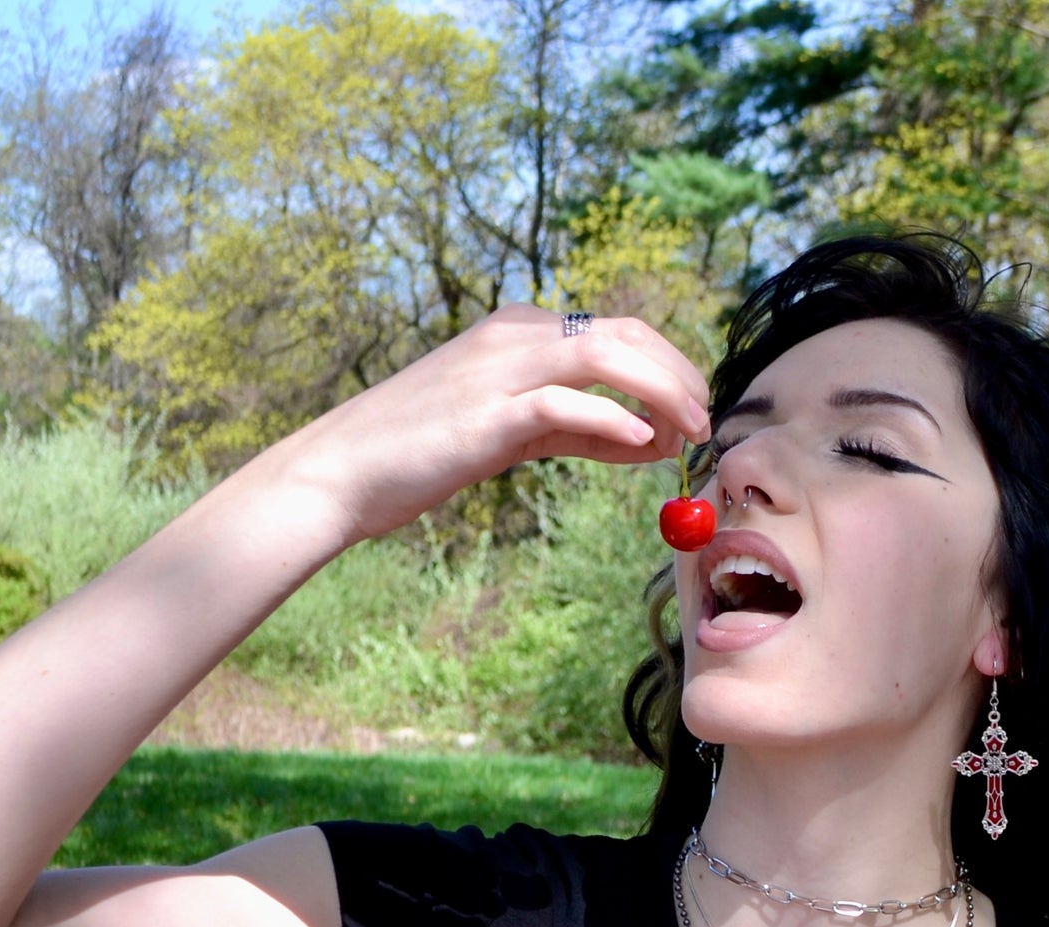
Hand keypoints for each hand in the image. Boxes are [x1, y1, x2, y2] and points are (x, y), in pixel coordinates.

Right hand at [300, 305, 711, 540]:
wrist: (341, 473)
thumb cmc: (420, 456)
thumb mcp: (510, 433)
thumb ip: (576, 430)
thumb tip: (647, 437)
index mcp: (518, 332)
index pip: (616, 331)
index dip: (668, 367)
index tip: (694, 411)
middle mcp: (513, 336)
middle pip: (623, 333)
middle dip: (678, 373)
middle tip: (706, 420)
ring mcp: (499, 370)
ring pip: (606, 356)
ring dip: (663, 390)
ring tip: (691, 431)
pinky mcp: (487, 415)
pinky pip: (566, 405)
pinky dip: (614, 420)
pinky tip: (643, 444)